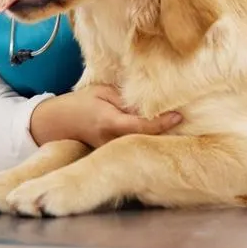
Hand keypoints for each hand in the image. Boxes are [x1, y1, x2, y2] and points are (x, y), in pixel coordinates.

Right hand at [29, 84, 181, 148]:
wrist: (56, 124)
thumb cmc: (79, 103)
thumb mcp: (101, 92)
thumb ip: (124, 98)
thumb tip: (147, 102)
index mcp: (109, 122)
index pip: (141, 126)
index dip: (162, 122)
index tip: (179, 116)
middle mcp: (112, 140)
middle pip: (145, 138)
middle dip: (165, 131)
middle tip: (190, 121)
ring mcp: (111, 151)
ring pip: (141, 145)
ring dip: (158, 136)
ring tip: (180, 126)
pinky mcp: (111, 155)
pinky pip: (133, 147)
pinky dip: (147, 140)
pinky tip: (161, 134)